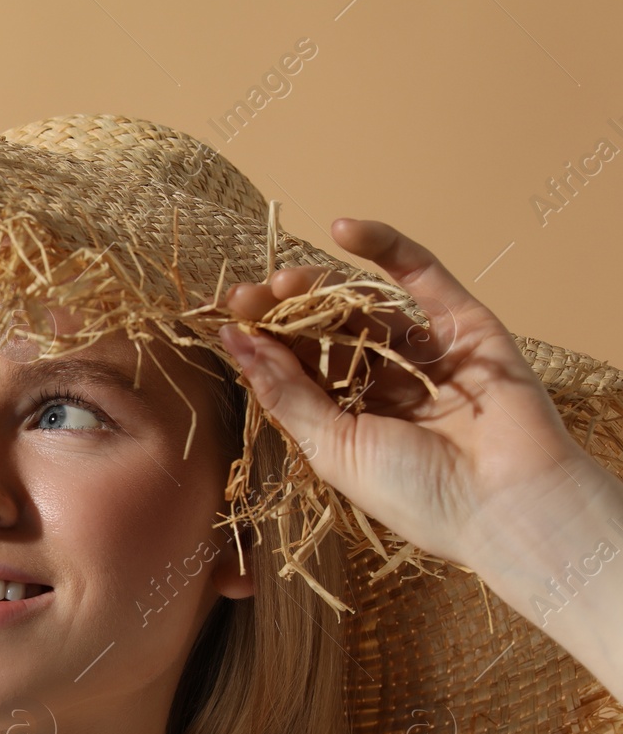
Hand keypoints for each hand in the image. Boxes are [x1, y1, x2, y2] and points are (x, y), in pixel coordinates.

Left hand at [217, 217, 602, 570]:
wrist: (506, 504)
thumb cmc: (416, 494)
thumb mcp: (333, 447)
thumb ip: (286, 393)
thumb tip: (233, 341)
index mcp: (347, 419)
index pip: (295, 367)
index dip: (261, 341)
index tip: (227, 320)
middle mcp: (382, 383)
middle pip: (323, 332)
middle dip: (282, 312)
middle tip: (248, 297)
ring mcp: (422, 351)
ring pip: (363, 305)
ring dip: (320, 286)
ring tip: (283, 280)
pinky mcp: (463, 324)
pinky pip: (421, 276)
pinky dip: (385, 247)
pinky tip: (345, 229)